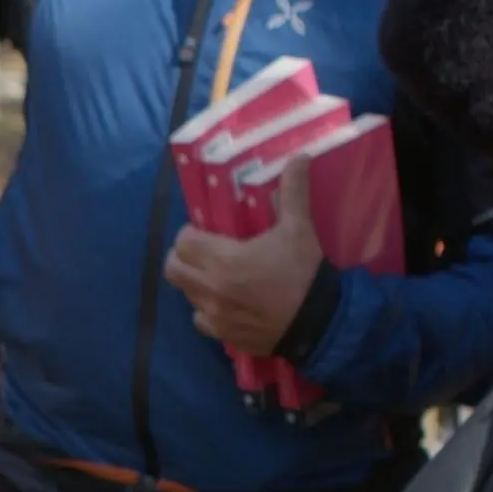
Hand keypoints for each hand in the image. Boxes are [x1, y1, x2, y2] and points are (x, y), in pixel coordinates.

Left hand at [164, 157, 325, 356]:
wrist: (319, 322)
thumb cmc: (304, 272)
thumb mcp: (298, 229)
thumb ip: (292, 193)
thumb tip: (298, 157)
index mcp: (222, 260)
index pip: (183, 242)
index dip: (190, 234)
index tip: (204, 231)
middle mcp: (210, 288)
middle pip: (173, 269)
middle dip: (182, 257)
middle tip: (202, 251)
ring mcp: (213, 314)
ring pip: (186, 294)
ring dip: (195, 282)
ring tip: (216, 275)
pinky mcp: (222, 335)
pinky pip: (201, 319)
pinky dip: (207, 309)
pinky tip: (225, 302)